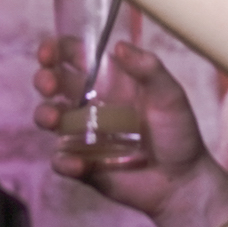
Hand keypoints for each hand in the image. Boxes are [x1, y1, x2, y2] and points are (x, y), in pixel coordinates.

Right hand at [32, 39, 227, 226]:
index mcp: (108, 82)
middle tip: (49, 85)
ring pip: (48, 118)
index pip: (73, 57)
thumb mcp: (171, 97)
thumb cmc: (178, 133)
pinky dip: (64, 161)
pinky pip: (60, 160)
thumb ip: (150, 70)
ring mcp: (81, 134)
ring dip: (44, 115)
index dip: (55, 50)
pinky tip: (79, 164)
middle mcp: (89, 104)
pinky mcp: (80, 163)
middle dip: (44, 79)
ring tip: (55, 120)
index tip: (48, 53)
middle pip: (53, 83)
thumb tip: (118, 45)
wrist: (183, 181)